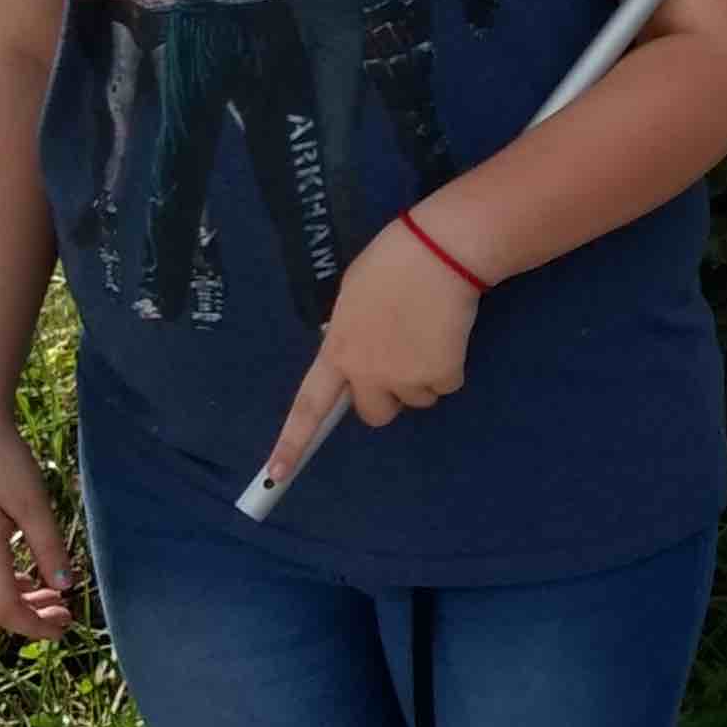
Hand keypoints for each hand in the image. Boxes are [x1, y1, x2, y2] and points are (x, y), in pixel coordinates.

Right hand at [0, 410, 75, 642]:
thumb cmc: (1, 458)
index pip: (5, 607)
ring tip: (55, 600)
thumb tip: (64, 586)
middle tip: (66, 618)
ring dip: (18, 602)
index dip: (34, 626)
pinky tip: (30, 578)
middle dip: (28, 618)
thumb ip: (48, 546)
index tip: (65, 629)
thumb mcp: (33, 502)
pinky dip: (6, 583)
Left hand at [254, 216, 483, 493]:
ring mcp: (405, 377)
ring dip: (424, 375)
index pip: (308, 405)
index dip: (292, 442)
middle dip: (389, 396)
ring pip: (417, 398)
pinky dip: (450, 366)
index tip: (276, 475)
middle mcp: (367, 372)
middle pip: (376, 414)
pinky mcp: (441, 374)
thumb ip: (351, 336)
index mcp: (338, 351)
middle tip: (403, 358)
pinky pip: (447, 385)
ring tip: (428, 331)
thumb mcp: (353, 300)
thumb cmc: (392, 262)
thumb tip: (362, 356)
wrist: (438, 252)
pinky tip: (448, 332)